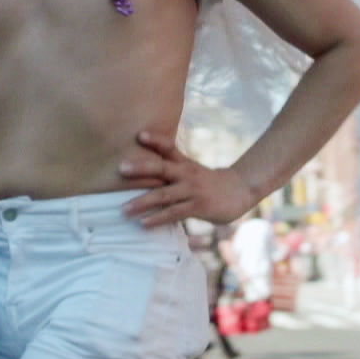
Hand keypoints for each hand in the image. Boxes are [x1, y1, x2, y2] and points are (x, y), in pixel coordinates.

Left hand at [120, 132, 256, 227]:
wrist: (239, 190)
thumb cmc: (207, 181)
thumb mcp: (190, 168)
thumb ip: (169, 166)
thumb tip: (139, 167)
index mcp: (183, 163)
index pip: (168, 148)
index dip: (155, 140)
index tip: (139, 135)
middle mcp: (186, 174)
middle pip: (161, 168)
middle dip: (140, 168)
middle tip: (120, 169)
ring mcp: (192, 190)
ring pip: (164, 195)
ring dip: (142, 202)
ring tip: (124, 209)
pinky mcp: (198, 207)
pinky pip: (174, 213)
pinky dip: (158, 218)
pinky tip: (143, 223)